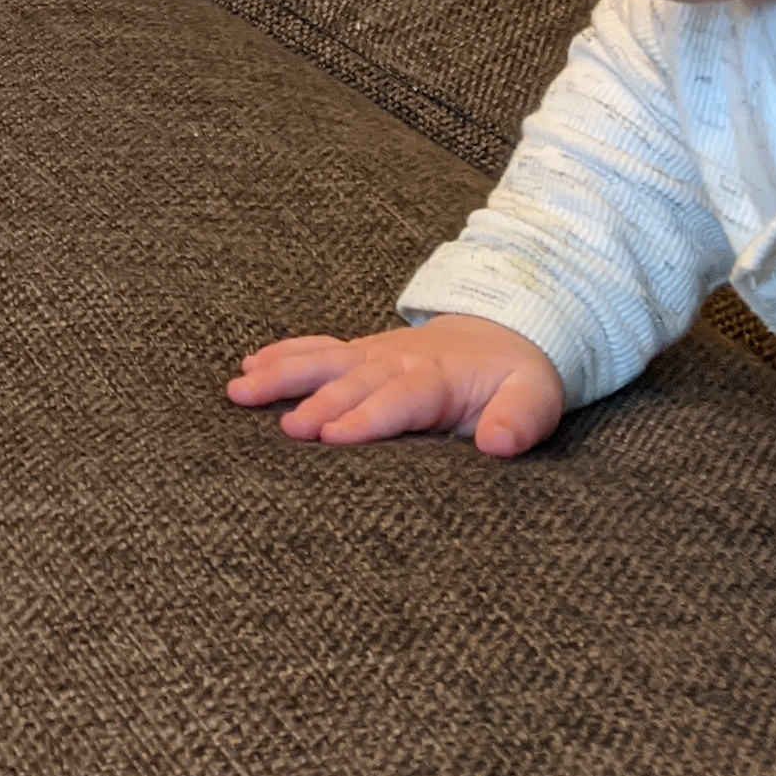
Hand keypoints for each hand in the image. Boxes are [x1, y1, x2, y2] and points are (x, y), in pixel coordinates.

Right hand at [227, 314, 564, 454]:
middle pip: (352, 382)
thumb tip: (499, 444)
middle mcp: (396, 360)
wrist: (506, 331)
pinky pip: (315, 349)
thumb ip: (519, 420)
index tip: (333, 436)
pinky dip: (282, 355)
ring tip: (239, 390)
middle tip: (287, 429)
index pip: (398, 398)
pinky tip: (247, 367)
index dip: (366, 416)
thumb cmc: (516, 377)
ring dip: (281, 374)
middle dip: (319, 403)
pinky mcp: (357, 352)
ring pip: (322, 361)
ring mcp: (372, 353)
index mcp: (438, 377)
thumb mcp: (536, 397)